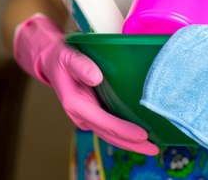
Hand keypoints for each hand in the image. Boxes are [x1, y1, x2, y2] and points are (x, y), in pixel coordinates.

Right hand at [13, 14, 158, 154]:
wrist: (53, 62)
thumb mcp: (69, 57)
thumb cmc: (62, 58)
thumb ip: (81, 66)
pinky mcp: (92, 113)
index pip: (105, 122)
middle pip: (109, 135)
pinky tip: (138, 136)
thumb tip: (96, 77)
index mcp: (76, 104)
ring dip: (129, 143)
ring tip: (151, 147)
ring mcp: (87, 116)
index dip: (124, 131)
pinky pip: (109, 127)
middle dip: (132, 144)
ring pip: (110, 134)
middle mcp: (81, 114)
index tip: (143, 135)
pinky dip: (124, 134)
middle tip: (154, 150)